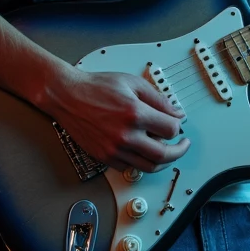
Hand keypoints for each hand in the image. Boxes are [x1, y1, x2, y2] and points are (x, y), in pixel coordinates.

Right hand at [50, 69, 190, 171]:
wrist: (66, 96)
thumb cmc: (96, 87)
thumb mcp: (132, 83)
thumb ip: (158, 99)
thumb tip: (176, 113)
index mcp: (135, 113)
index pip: (171, 129)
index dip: (178, 126)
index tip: (177, 124)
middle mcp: (125, 135)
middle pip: (163, 154)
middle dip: (179, 151)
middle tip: (182, 146)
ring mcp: (114, 149)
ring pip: (148, 166)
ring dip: (162, 161)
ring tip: (166, 152)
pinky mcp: (104, 156)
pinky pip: (129, 167)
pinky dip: (140, 162)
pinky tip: (141, 151)